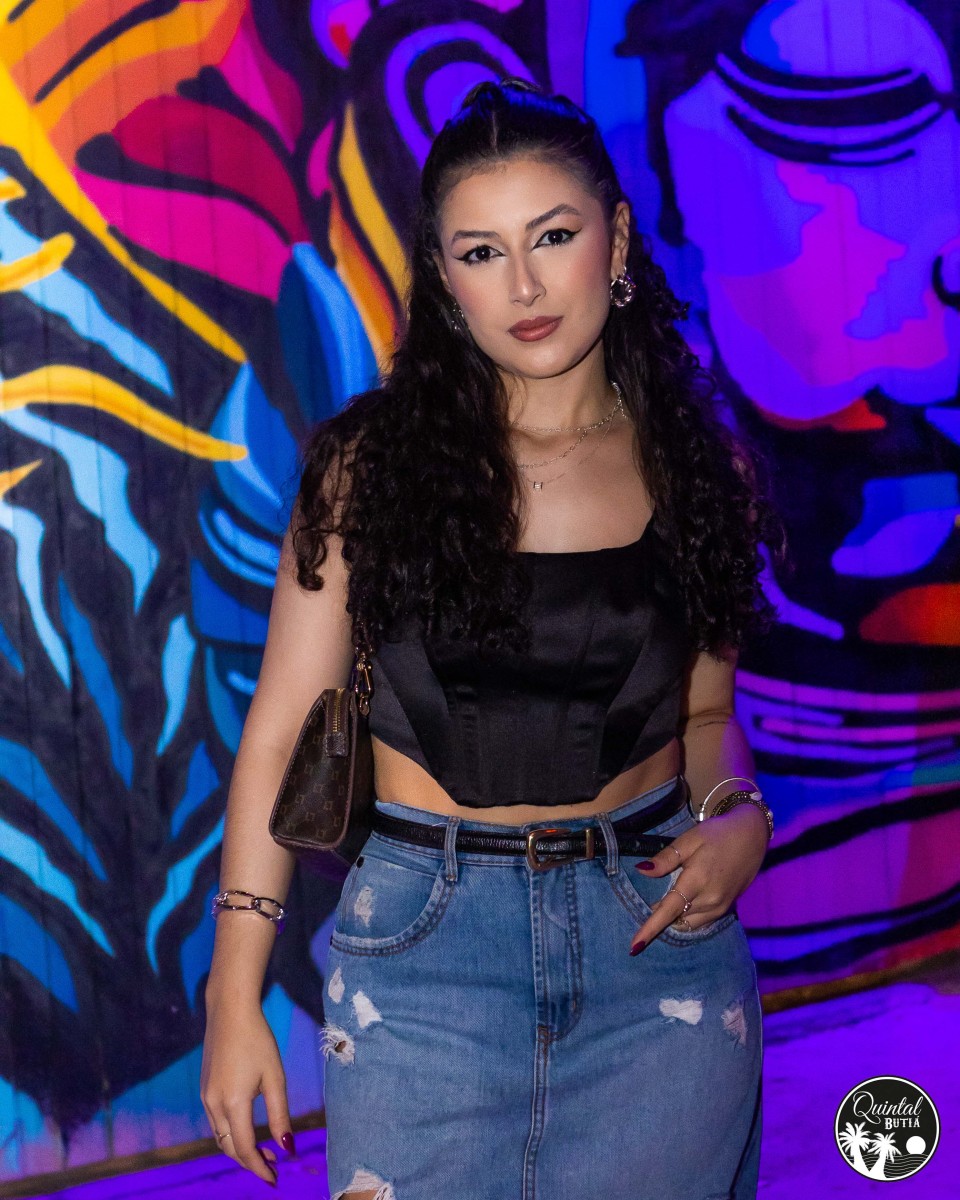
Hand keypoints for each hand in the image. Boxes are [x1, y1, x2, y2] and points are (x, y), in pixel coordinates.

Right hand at [200, 1000, 295, 1184]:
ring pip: (221, 1136)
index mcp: (233, 1103)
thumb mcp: (275, 1078)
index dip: (259, 1167)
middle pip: (229, 1147)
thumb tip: (287, 1147)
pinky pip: (216, 1122)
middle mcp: (213, 1104)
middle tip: (274, 1166)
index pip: (244, 1149)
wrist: (230, 1011)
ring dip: (240, 1148)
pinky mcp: (204, 1089)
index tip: (275, 1180)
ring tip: (266, 1150)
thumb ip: (279, 1115)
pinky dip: (231, 1133)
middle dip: (250, 1161)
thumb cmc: (258, 1040)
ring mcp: (205, 1097)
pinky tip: (247, 1128)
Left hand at [628, 804, 768, 953]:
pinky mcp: (726, 908)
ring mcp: (720, 907)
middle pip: (676, 920)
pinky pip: (701, 921)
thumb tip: (642, 871)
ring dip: (674, 918)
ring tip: (664, 904)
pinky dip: (688, 917)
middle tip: (647, 902)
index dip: (650, 929)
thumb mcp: (689, 840)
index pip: (668, 912)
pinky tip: (683, 904)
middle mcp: (709, 900)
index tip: (635, 947)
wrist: (751, 837)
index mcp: (696, 881)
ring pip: (688, 923)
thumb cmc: (718, 834)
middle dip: (659, 917)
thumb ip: (666, 859)